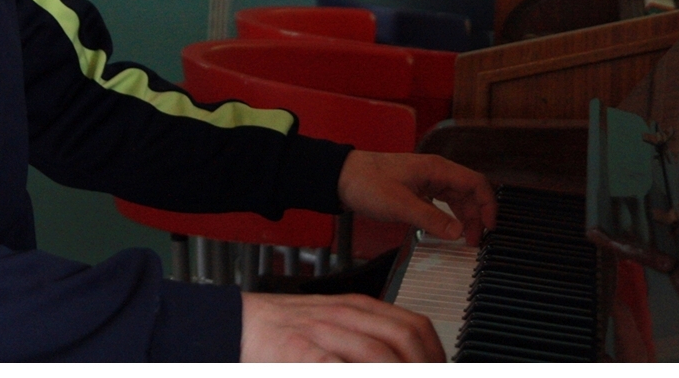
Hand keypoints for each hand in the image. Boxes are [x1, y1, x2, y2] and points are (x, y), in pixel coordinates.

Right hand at [241, 291, 444, 361]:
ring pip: (379, 355)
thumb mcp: (333, 322)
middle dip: (424, 366)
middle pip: (404, 340)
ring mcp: (325, 333)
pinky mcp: (303, 353)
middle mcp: (346, 316)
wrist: (239, 324)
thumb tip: (398, 357)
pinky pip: (339, 366)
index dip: (435, 353)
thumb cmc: (286, 330)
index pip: (414, 326)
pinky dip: (362, 375)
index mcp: (357, 307)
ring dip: (399, 373)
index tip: (440, 369)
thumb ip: (366, 334)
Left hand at [336, 150, 496, 245]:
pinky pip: (441, 202)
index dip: (488, 205)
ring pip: (456, 198)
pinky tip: (447, 230)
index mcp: (437, 169)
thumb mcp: (400, 205)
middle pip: (468, 193)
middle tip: (475, 243)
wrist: (341, 176)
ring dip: (464, 218)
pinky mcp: (416, 189)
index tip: (490, 228)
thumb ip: (430, 219)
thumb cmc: (367, 183)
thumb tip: (458, 233)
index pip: (475, 183)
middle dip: (476, 217)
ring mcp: (426, 180)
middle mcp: (435, 172)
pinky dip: (449, 216)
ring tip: (464, 240)